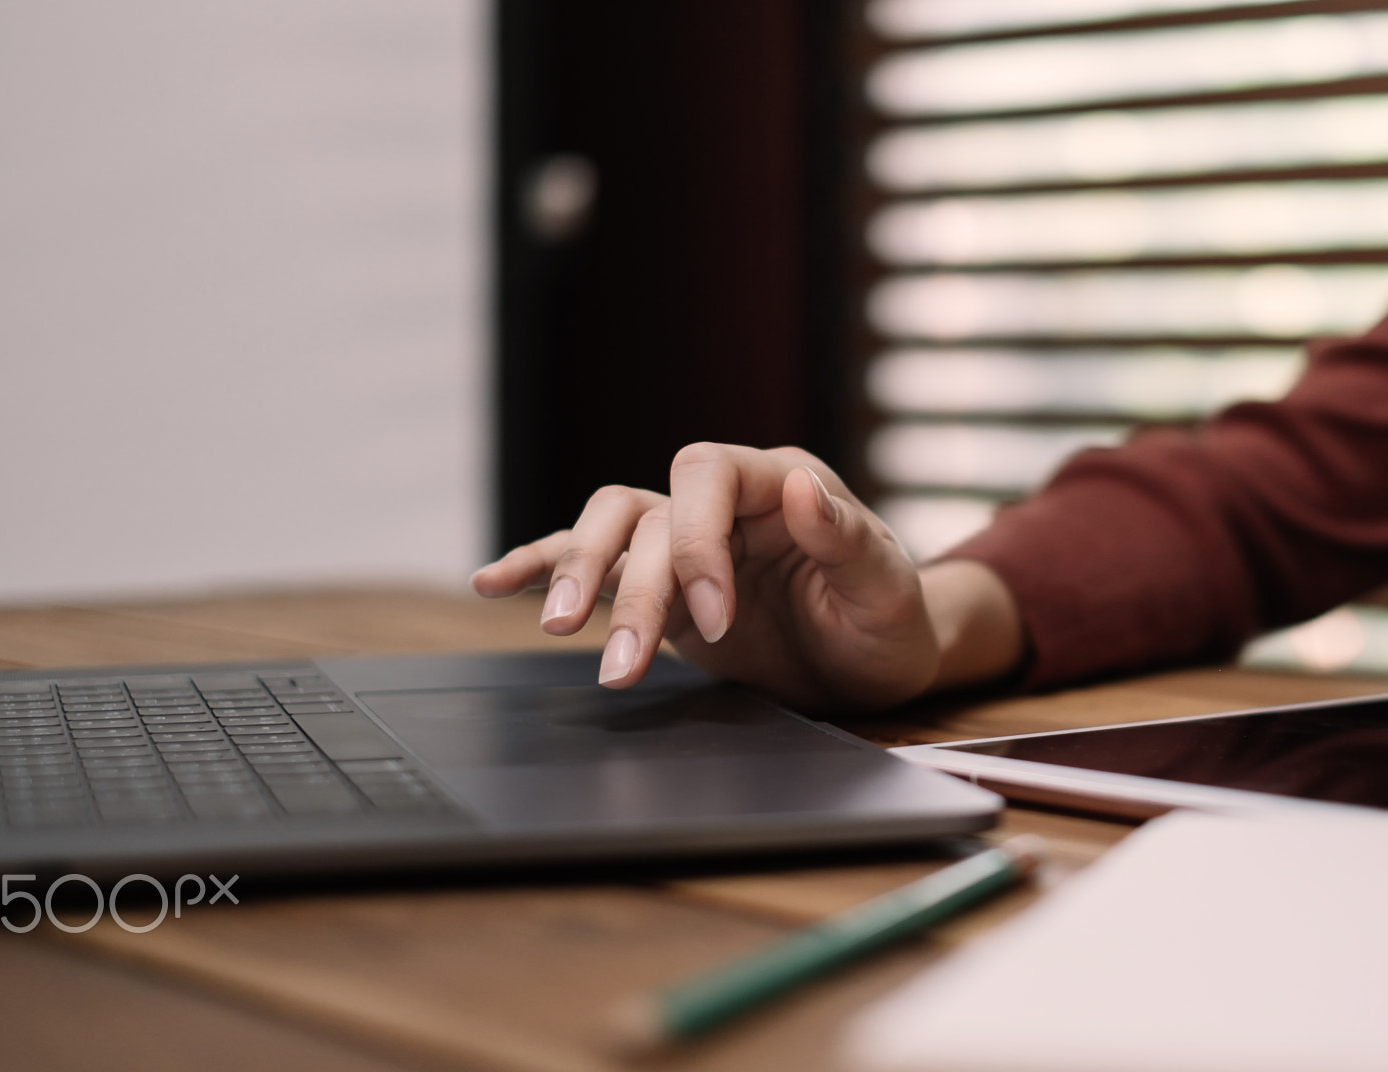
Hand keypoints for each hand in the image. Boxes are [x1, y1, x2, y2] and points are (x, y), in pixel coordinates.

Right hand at [470, 444, 1023, 711]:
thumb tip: (800, 487)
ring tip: (561, 628)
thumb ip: (848, 538)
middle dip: (631, 583)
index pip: (706, 477)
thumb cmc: (892, 622)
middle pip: (647, 511)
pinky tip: (496, 584)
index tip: (717, 618)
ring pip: (609, 529)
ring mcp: (686, 542)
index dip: (697, 541)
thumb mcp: (887, 589)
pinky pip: (592, 563)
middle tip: (625, 657)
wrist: (877, 665)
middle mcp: (724, 503)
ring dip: (578, 575)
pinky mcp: (662, 587)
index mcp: (778, 483)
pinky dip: (543, 567)